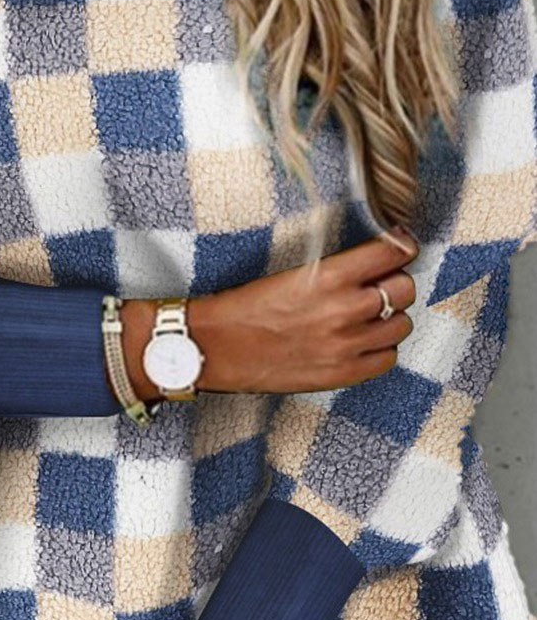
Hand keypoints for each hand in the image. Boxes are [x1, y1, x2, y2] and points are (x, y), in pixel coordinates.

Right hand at [186, 224, 418, 394]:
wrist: (216, 347)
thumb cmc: (245, 307)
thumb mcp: (294, 272)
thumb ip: (338, 269)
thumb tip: (378, 262)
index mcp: (329, 277)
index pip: (393, 253)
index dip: (401, 246)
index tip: (400, 245)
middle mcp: (344, 310)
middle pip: (405, 288)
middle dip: (394, 282)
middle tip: (379, 283)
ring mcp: (346, 346)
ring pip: (402, 324)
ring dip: (390, 316)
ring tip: (368, 316)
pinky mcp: (342, 374)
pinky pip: (388, 358)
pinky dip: (380, 348)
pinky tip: (361, 341)